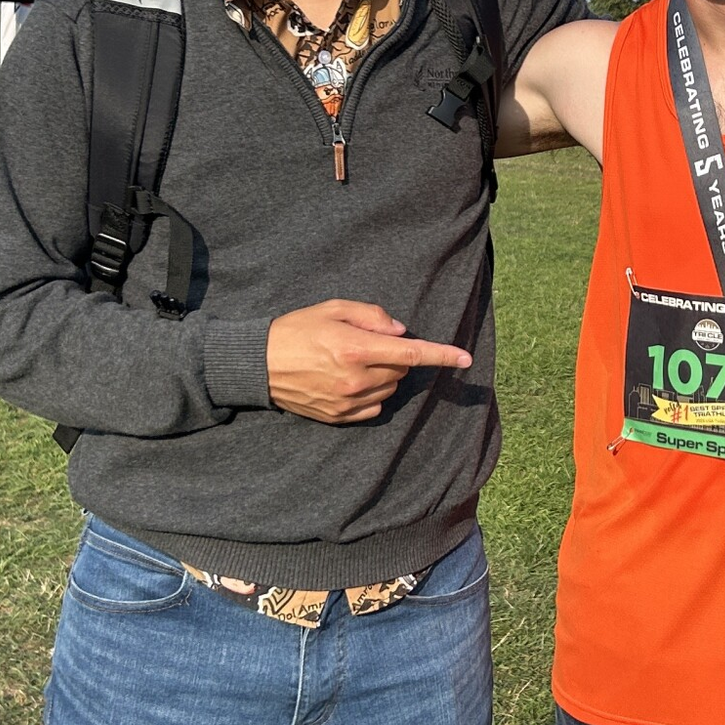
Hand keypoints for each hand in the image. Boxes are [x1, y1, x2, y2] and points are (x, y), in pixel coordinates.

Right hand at [266, 299, 471, 421]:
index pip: (410, 353)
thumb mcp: (333, 308)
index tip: (466, 359)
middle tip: (366, 344)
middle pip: (401, 370)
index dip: (442, 355)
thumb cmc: (296, 329)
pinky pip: (374, 408)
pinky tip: (349, 381)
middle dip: (395, 356)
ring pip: (390, 390)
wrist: (258, 364)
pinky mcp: (339, 417)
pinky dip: (372, 394)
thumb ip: (371, 315)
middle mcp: (355, 379)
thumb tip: (400, 331)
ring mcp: (347, 402)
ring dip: (384, 375)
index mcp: (355, 348)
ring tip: (352, 361)